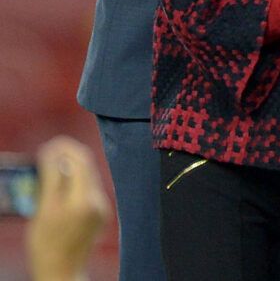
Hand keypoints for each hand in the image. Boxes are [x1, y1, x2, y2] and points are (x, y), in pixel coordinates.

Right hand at [25, 136, 106, 280]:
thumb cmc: (45, 245)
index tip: (46, 147)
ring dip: (75, 162)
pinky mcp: (103, 211)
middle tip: (53, 146)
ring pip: (90, 173)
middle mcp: (92, 202)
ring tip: (58, 159)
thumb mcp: (40, 213)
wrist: (63, 271)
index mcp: (74, 203)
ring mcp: (101, 206)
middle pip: (85, 163)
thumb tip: (50, 159)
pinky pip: (92, 186)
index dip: (57, 150)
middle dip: (69, 151)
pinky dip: (79, 176)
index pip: (69, 163)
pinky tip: (67, 176)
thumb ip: (49, 185)